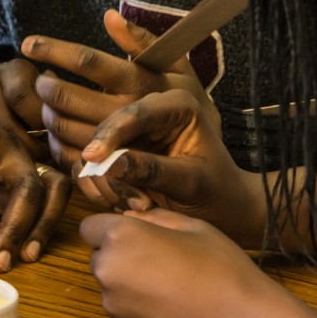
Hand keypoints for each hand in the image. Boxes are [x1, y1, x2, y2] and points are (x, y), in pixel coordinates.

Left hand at [0, 113, 70, 271]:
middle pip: (29, 188)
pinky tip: (26, 250)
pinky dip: (43, 224)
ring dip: (43, 226)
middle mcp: (9, 148)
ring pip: (54, 192)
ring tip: (25, 257)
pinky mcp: (24, 181)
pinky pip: (48, 201)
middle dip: (16, 228)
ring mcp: (21, 162)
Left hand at [23, 9, 218, 171]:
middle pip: (65, 96)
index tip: (28, 43)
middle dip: (44, 87)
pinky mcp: (107, 171)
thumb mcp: (179, 72)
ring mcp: (115, 144)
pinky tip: (57, 133)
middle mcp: (126, 111)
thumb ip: (144, 42)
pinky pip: (67, 156)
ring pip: (61, 126)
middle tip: (39, 81)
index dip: (55, 50)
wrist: (208, 175)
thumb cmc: (191, 112)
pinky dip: (55, 144)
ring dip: (46, 114)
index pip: (89, 61)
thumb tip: (109, 15)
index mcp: (141, 83)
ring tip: (47, 105)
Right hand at [77, 89, 265, 247]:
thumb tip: (108, 165)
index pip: (135, 114)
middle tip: (137, 203)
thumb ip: (151, 170)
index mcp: (176, 107)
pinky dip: (100, 189)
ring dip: (108, 183)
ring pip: (95, 152)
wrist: (224, 211)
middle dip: (112, 169)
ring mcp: (131, 133)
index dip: (110, 136)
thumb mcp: (190, 183)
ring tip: (139, 207)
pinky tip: (124, 205)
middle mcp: (149, 113)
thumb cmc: (218, 194)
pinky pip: (92, 168)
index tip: (92, 158)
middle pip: (108, 131)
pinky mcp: (117, 154)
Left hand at [81, 208, 277, 317]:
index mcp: (120, 237)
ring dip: (128, 284)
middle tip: (157, 262)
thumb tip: (132, 217)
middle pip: (99, 257)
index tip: (132, 236)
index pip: (90, 227)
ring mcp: (112, 303)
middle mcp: (107, 269)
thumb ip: (154, 217)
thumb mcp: (192, 226)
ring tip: (169, 288)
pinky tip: (170, 309)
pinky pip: (122, 311)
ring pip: (110, 285)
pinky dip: (137, 308)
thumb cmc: (221, 268)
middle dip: (119, 257)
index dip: (109, 230)